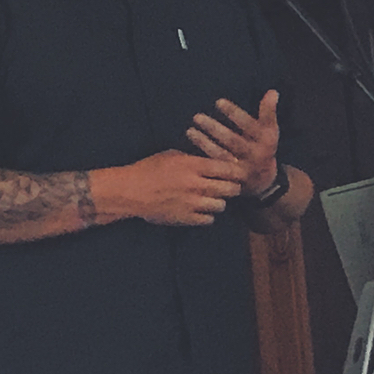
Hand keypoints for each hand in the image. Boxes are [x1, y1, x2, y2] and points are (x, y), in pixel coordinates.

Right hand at [101, 149, 245, 226]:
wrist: (132, 191)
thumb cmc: (149, 168)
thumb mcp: (171, 154)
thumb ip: (193, 159)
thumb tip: (211, 162)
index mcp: (193, 166)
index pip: (227, 169)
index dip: (238, 171)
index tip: (241, 172)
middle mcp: (197, 185)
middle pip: (230, 189)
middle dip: (233, 187)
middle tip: (229, 185)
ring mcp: (193, 204)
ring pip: (221, 205)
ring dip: (219, 200)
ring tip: (212, 197)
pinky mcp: (188, 219)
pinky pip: (209, 219)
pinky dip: (207, 214)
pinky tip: (200, 208)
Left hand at [186, 90, 279, 195]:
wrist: (265, 181)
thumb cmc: (264, 146)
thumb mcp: (270, 130)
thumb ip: (268, 111)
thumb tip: (272, 91)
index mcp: (266, 141)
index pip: (249, 125)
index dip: (234, 113)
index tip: (218, 102)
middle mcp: (254, 155)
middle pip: (233, 141)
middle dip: (214, 129)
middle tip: (197, 117)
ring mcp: (242, 168)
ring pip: (221, 154)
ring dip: (204, 142)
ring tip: (190, 131)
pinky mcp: (230, 178)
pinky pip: (215, 166)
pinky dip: (202, 156)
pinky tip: (192, 145)